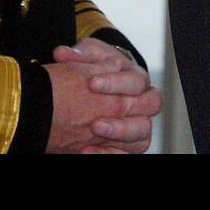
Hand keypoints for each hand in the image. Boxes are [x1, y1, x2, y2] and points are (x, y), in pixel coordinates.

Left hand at [44, 39, 161, 152]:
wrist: (96, 86)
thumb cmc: (95, 67)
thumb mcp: (87, 56)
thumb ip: (77, 55)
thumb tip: (60, 53)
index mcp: (137, 78)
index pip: (136, 81)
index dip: (115, 83)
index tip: (91, 84)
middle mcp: (144, 102)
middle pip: (149, 110)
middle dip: (121, 119)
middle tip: (94, 123)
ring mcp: (139, 126)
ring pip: (142, 137)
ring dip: (117, 140)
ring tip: (89, 143)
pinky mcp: (129, 145)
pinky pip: (128, 155)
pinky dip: (109, 155)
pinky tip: (86, 152)